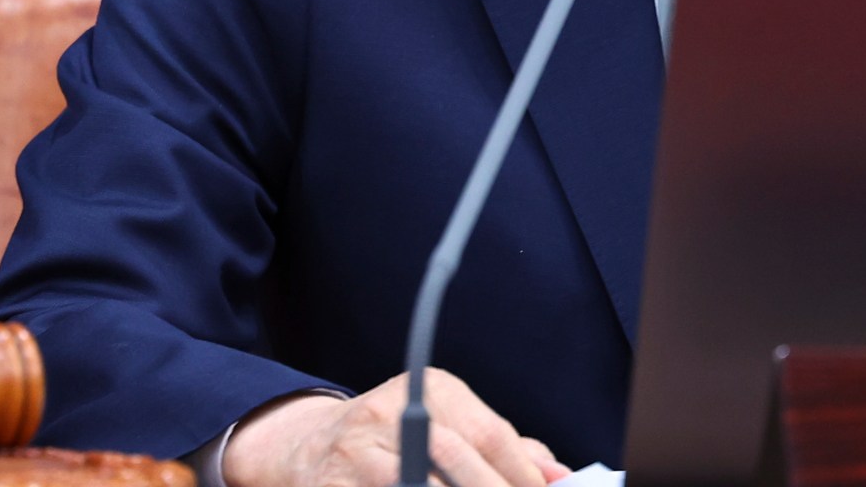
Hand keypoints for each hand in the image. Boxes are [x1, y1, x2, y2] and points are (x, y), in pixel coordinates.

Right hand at [223, 369, 570, 486]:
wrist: (308, 449)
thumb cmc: (395, 441)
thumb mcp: (451, 425)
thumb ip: (506, 448)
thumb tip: (557, 476)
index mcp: (433, 388)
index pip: (491, 435)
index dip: (523, 476)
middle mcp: (391, 411)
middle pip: (460, 463)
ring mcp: (357, 451)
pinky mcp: (333, 486)